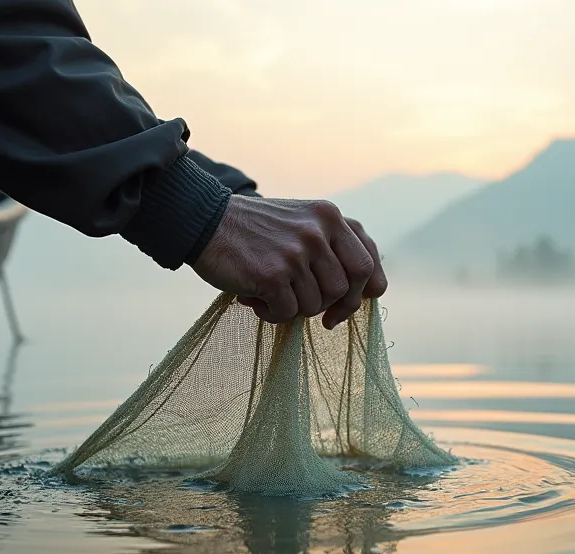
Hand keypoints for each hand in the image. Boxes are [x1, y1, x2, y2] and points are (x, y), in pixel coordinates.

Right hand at [193, 196, 387, 327]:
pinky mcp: (272, 274)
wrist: (205, 221)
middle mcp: (317, 231)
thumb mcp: (303, 221)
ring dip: (296, 309)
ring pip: (316, 304)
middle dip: (335, 307)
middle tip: (321, 316)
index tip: (349, 305)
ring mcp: (295, 253)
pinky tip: (256, 299)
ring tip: (274, 294)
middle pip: (346, 289)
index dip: (365, 291)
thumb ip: (335, 245)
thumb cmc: (257, 231)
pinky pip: (288, 314)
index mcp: (329, 216)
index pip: (367, 263)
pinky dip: (273, 314)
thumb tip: (369, 289)